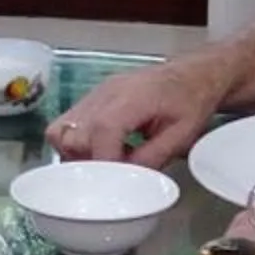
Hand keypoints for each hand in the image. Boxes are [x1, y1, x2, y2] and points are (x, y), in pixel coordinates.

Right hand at [48, 56, 229, 166]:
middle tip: (107, 172)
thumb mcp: (182, 135)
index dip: (102, 162)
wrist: (193, 73)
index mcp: (133, 98)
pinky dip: (80, 142)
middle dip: (83, 161)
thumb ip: (151, 158)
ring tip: (104, 161)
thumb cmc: (192, 100)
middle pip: (69, 133)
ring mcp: (96, 94)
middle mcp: (107, 94)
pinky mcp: (94, 98)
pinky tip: (105, 148)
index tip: (112, 181)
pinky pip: (70, 123)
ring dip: (75, 153)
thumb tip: (126, 179)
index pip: (101, 131)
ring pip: (60, 129)